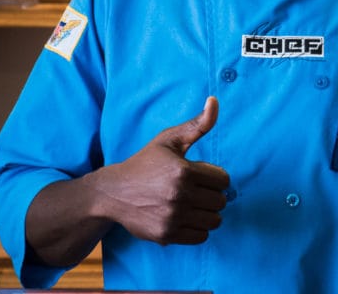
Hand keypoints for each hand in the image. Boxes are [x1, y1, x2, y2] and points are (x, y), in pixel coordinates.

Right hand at [93, 96, 229, 244]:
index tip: (200, 175)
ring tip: (192, 204)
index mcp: (184, 171)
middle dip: (212, 194)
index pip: (224, 180)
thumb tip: (214, 101)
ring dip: (207, 212)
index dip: (214, 176)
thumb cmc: (145, 163)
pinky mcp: (166, 235)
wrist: (113, 193)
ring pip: (214, 221)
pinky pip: (201, 237)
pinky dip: (198, 228)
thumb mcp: (170, 140)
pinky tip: (185, 217)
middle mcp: (180, 196)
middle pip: (221, 201)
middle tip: (195, 190)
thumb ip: (198, 124)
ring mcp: (172, 218)